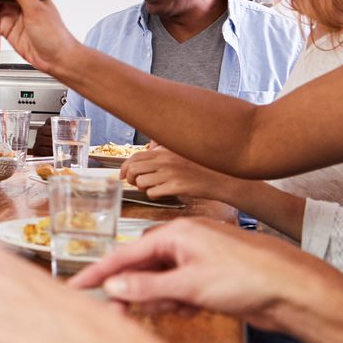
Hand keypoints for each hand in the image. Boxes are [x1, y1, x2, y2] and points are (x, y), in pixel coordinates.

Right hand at [70, 217, 337, 329]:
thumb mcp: (190, 285)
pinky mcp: (209, 278)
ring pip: (159, 282)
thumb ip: (147, 287)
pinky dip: (175, 302)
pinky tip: (186, 310)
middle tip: (118, 314)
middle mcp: (183, 243)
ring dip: (156, 300)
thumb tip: (113, 287)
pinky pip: (177, 290)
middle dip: (131, 291)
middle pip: (140, 269)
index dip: (98, 273)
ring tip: (169, 311)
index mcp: (175, 234)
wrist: (296, 292)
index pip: (125, 254)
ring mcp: (197, 260)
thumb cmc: (249, 278)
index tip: (76, 287)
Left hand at [120, 147, 237, 200]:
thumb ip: (164, 150)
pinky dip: (154, 196)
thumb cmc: (199, 168)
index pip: (135, 157)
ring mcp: (170, 173)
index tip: (122, 175)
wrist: (220, 179)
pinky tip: (163, 194)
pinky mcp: (176, 186)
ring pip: (140, 182)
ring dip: (143, 188)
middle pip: (133, 170)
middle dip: (131, 179)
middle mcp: (166, 160)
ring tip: (154, 188)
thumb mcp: (180, 153)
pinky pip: (152, 193)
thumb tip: (148, 147)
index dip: (124, 167)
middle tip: (137, 184)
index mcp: (165, 152)